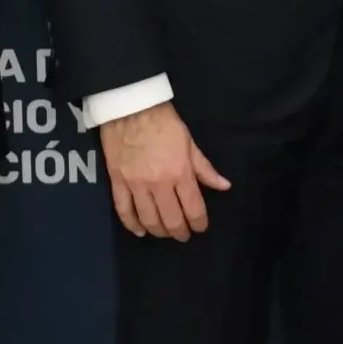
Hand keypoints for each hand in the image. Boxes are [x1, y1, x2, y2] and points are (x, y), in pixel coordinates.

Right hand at [99, 103, 232, 239]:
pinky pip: (123, 210)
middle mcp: (158, 184)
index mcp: (180, 173)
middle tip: (184, 235)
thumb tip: (224, 186)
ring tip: (165, 232)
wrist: (131, 108)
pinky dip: (132, 224)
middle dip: (180, 232)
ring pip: (148, 219)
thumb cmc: (164, 123)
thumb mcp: (190, 143)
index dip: (199, 222)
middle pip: (171, 219)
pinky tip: (140, 231)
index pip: (193, 208)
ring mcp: (135, 185)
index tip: (201, 227)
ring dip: (159, 231)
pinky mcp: (117, 182)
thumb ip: (205, 169)